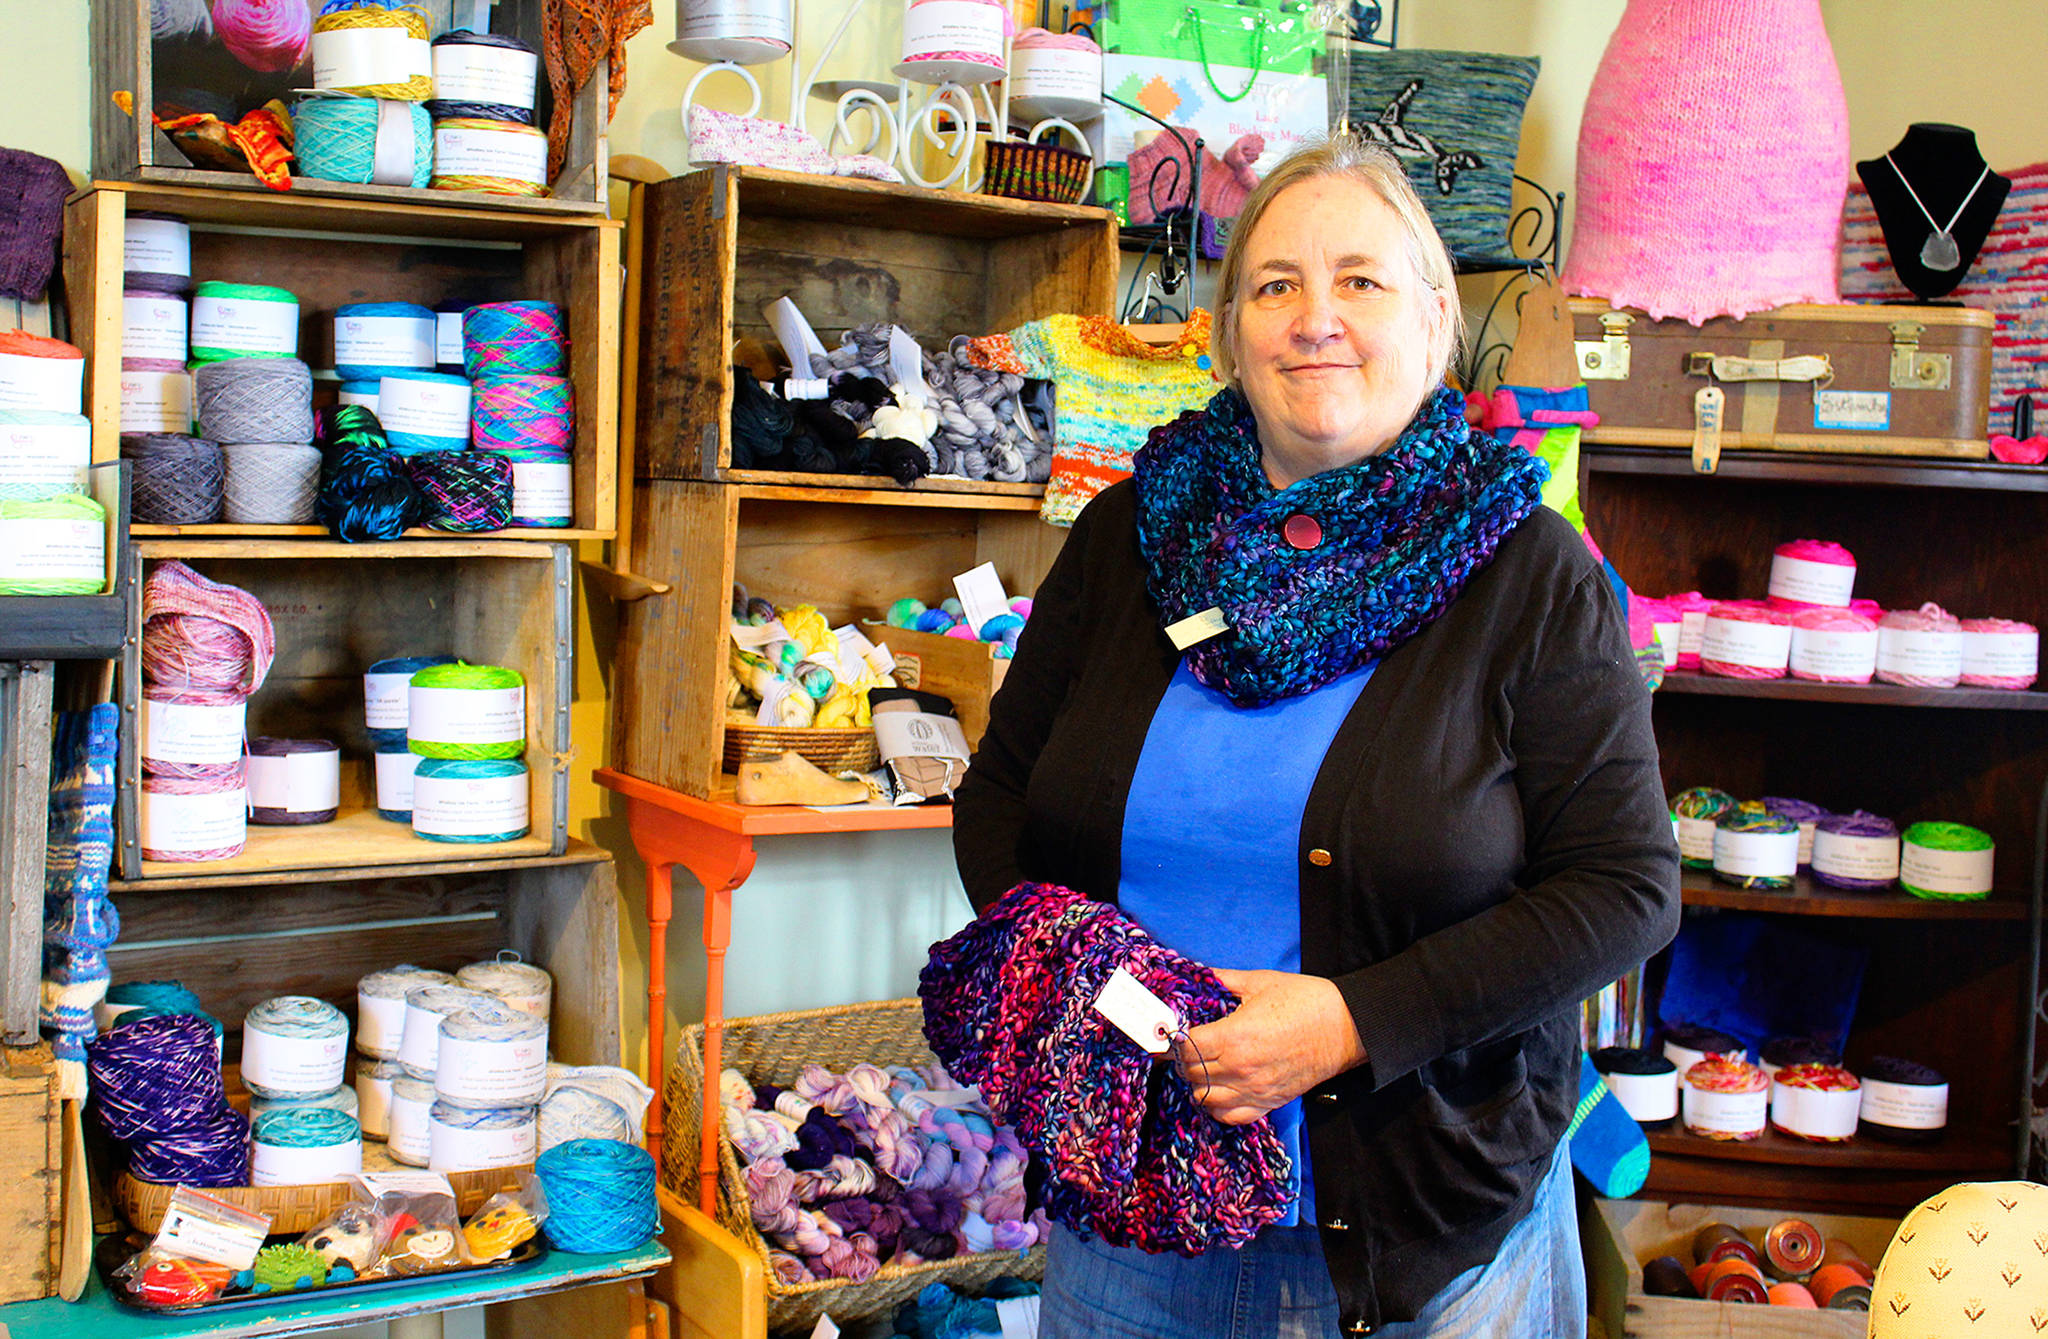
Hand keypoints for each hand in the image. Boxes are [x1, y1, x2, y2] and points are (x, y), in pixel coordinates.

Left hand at [1173, 968, 1367, 1124]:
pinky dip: (1217, 1106)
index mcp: (1235, 1036)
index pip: (1186, 1047)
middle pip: (1191, 1073)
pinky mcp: (1268, 1103)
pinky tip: (1220, 1087)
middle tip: (1189, 1045)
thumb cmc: (1307, 1002)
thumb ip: (1225, 980)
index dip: (1176, 1038)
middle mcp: (1241, 1068)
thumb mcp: (1261, 982)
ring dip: (1198, 1082)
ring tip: (1204, 1065)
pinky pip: (1229, 1117)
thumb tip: (1202, 975)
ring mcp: (1254, 1090)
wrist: (1346, 1028)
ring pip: (1204, 1098)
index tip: (1178, 1030)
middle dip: (1184, 1058)